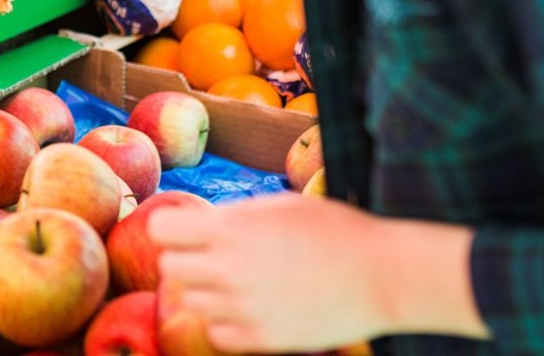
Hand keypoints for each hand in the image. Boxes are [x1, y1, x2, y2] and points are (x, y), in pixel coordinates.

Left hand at [149, 193, 393, 352]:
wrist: (383, 275)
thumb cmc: (334, 229)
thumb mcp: (279, 205)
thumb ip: (233, 216)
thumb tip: (199, 225)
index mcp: (230, 227)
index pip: (161, 228)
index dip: (171, 228)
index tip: (187, 230)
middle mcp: (229, 267)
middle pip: (169, 268)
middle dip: (185, 259)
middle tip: (211, 256)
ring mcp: (244, 306)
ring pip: (190, 302)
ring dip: (206, 291)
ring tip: (238, 281)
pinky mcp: (262, 338)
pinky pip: (217, 333)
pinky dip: (226, 323)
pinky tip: (249, 308)